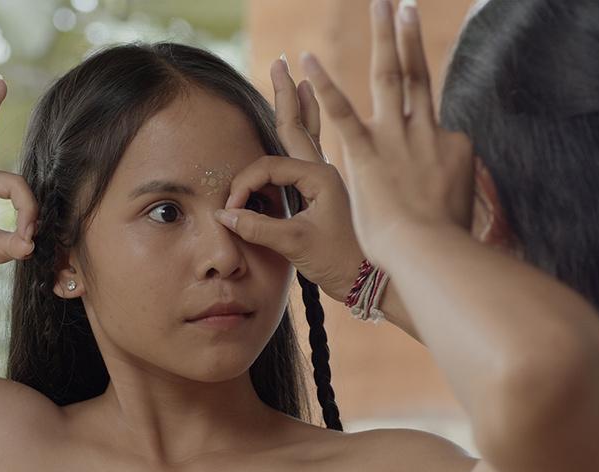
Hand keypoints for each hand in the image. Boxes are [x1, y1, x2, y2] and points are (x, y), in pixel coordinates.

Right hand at [216, 57, 366, 303]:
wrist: (374, 282)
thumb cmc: (341, 262)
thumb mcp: (296, 245)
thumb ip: (259, 228)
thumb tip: (224, 216)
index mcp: (319, 178)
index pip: (267, 168)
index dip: (243, 186)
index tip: (231, 211)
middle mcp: (326, 172)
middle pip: (298, 126)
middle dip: (287, 95)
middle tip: (280, 63)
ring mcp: (329, 181)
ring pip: (309, 137)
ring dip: (302, 108)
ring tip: (299, 81)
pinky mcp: (329, 194)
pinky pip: (312, 155)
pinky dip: (308, 133)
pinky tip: (311, 121)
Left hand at [300, 0, 473, 267]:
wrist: (432, 255)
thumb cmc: (445, 245)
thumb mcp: (460, 210)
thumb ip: (456, 190)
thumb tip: (460, 191)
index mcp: (448, 147)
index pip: (435, 119)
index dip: (426, 113)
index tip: (422, 113)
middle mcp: (423, 134)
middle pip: (416, 76)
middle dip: (409, 38)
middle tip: (404, 6)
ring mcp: (394, 141)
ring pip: (389, 78)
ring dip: (384, 39)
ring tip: (382, 5)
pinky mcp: (366, 156)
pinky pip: (341, 113)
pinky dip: (325, 85)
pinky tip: (307, 61)